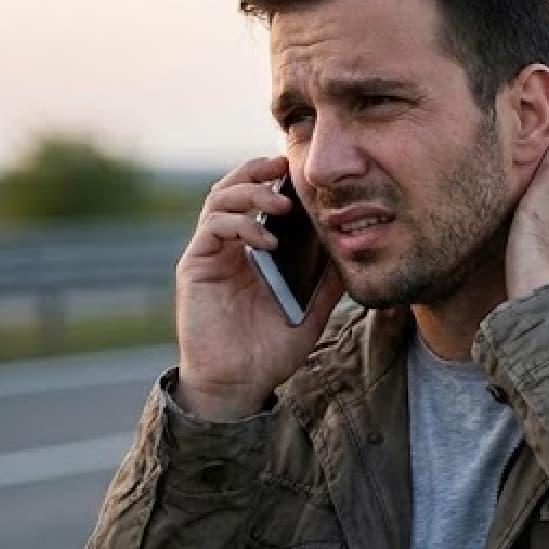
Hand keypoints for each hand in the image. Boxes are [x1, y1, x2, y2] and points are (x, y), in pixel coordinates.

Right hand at [173, 156, 344, 420]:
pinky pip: (212, 230)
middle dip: (257, 170)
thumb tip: (354, 254)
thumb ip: (327, 284)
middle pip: (232, 188)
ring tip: (282, 204)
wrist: (239, 384)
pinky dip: (240, 226)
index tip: (300, 168)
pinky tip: (267, 241)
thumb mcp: (311, 312)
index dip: (273, 177)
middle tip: (285, 164)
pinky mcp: (195, 267)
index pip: (257, 200)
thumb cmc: (270, 350)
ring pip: (219, 200)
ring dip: (251, 194)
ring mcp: (209, 254)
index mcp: (252, 251)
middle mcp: (227, 246)